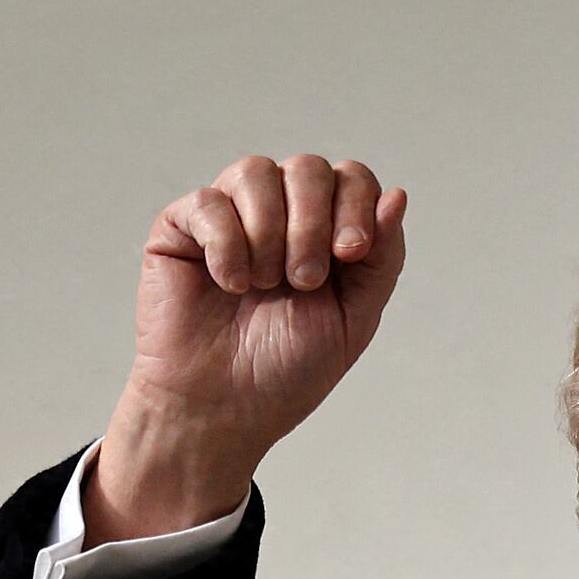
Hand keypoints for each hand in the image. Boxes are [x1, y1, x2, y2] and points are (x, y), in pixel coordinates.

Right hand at [87, 153, 407, 537]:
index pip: (351, 178)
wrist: (220, 411)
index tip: (349, 254)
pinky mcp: (181, 228)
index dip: (355, 205)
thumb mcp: (354, 319)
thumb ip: (382, 258)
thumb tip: (398, 195)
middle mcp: (278, 214)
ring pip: (256, 172)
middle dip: (312, 224)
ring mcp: (228, 216)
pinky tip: (228, 284)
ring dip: (269, 234)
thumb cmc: (285, 372)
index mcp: (324, 231)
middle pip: (308, 167)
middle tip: (303, 281)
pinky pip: (208, 202)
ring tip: (262, 287)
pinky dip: (226, 244)